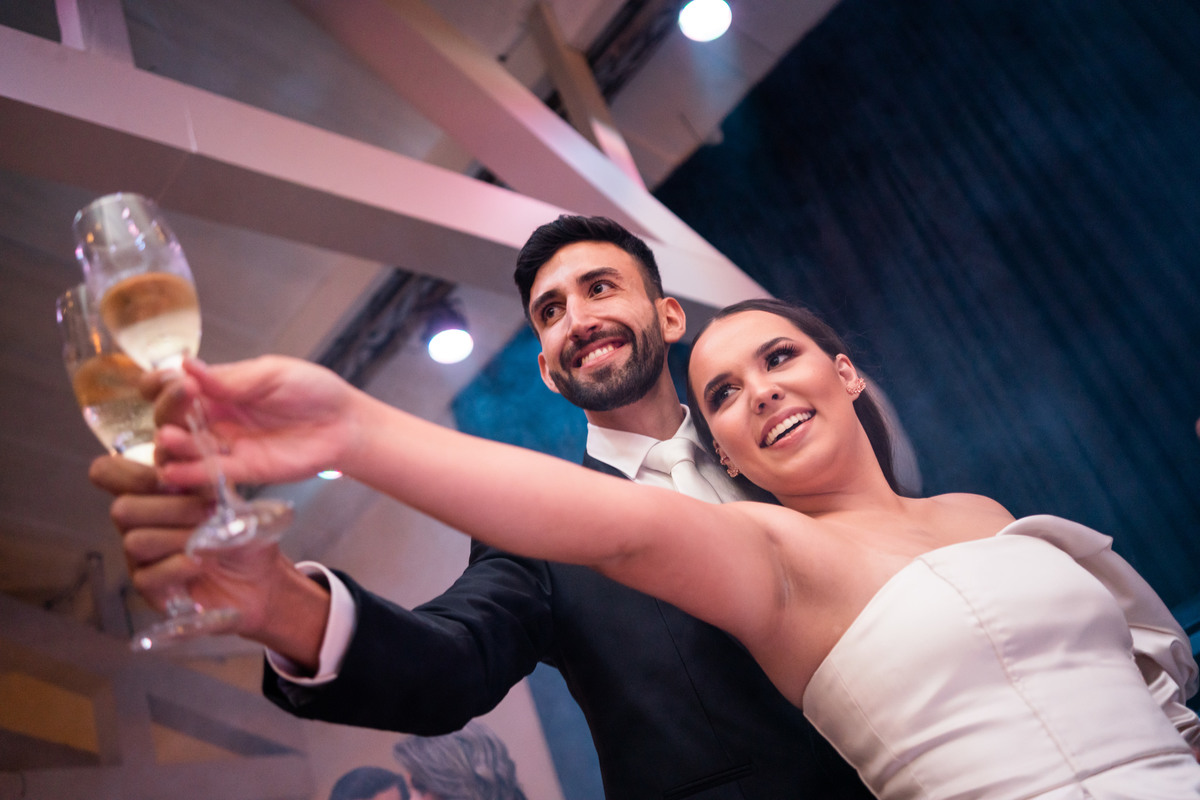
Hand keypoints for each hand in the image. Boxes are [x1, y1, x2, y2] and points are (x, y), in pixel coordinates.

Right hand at [89, 454, 327, 663]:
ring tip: (211, 540)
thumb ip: (206, 472)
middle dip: (170, 507)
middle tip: (210, 511)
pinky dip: (177, 567)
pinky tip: (200, 563)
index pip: (108, 473)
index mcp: (150, 492)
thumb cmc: (239, 533)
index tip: (168, 476)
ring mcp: (140, 557)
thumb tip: (189, 444)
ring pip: (135, 541)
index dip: (128, 473)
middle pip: (122, 508)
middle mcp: (139, 522)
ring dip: (178, 537)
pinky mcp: (149, 588)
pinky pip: (147, 576)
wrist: (258, 578)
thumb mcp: (230, 495)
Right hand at [151, 356, 360, 489]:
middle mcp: (217, 417)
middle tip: (178, 405)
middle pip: (174, 418)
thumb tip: (187, 366)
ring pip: (185, 449)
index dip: (163, 386)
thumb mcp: (272, 374)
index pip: (177, 387)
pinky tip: (175, 472)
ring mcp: (227, 445)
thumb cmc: (312, 391)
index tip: (164, 382)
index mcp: (220, 388)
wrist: (344, 423)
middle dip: (168, 413)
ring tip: (172, 439)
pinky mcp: (242, 470)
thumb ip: (231, 378)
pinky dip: (189, 474)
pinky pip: (209, 474)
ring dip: (173, 446)